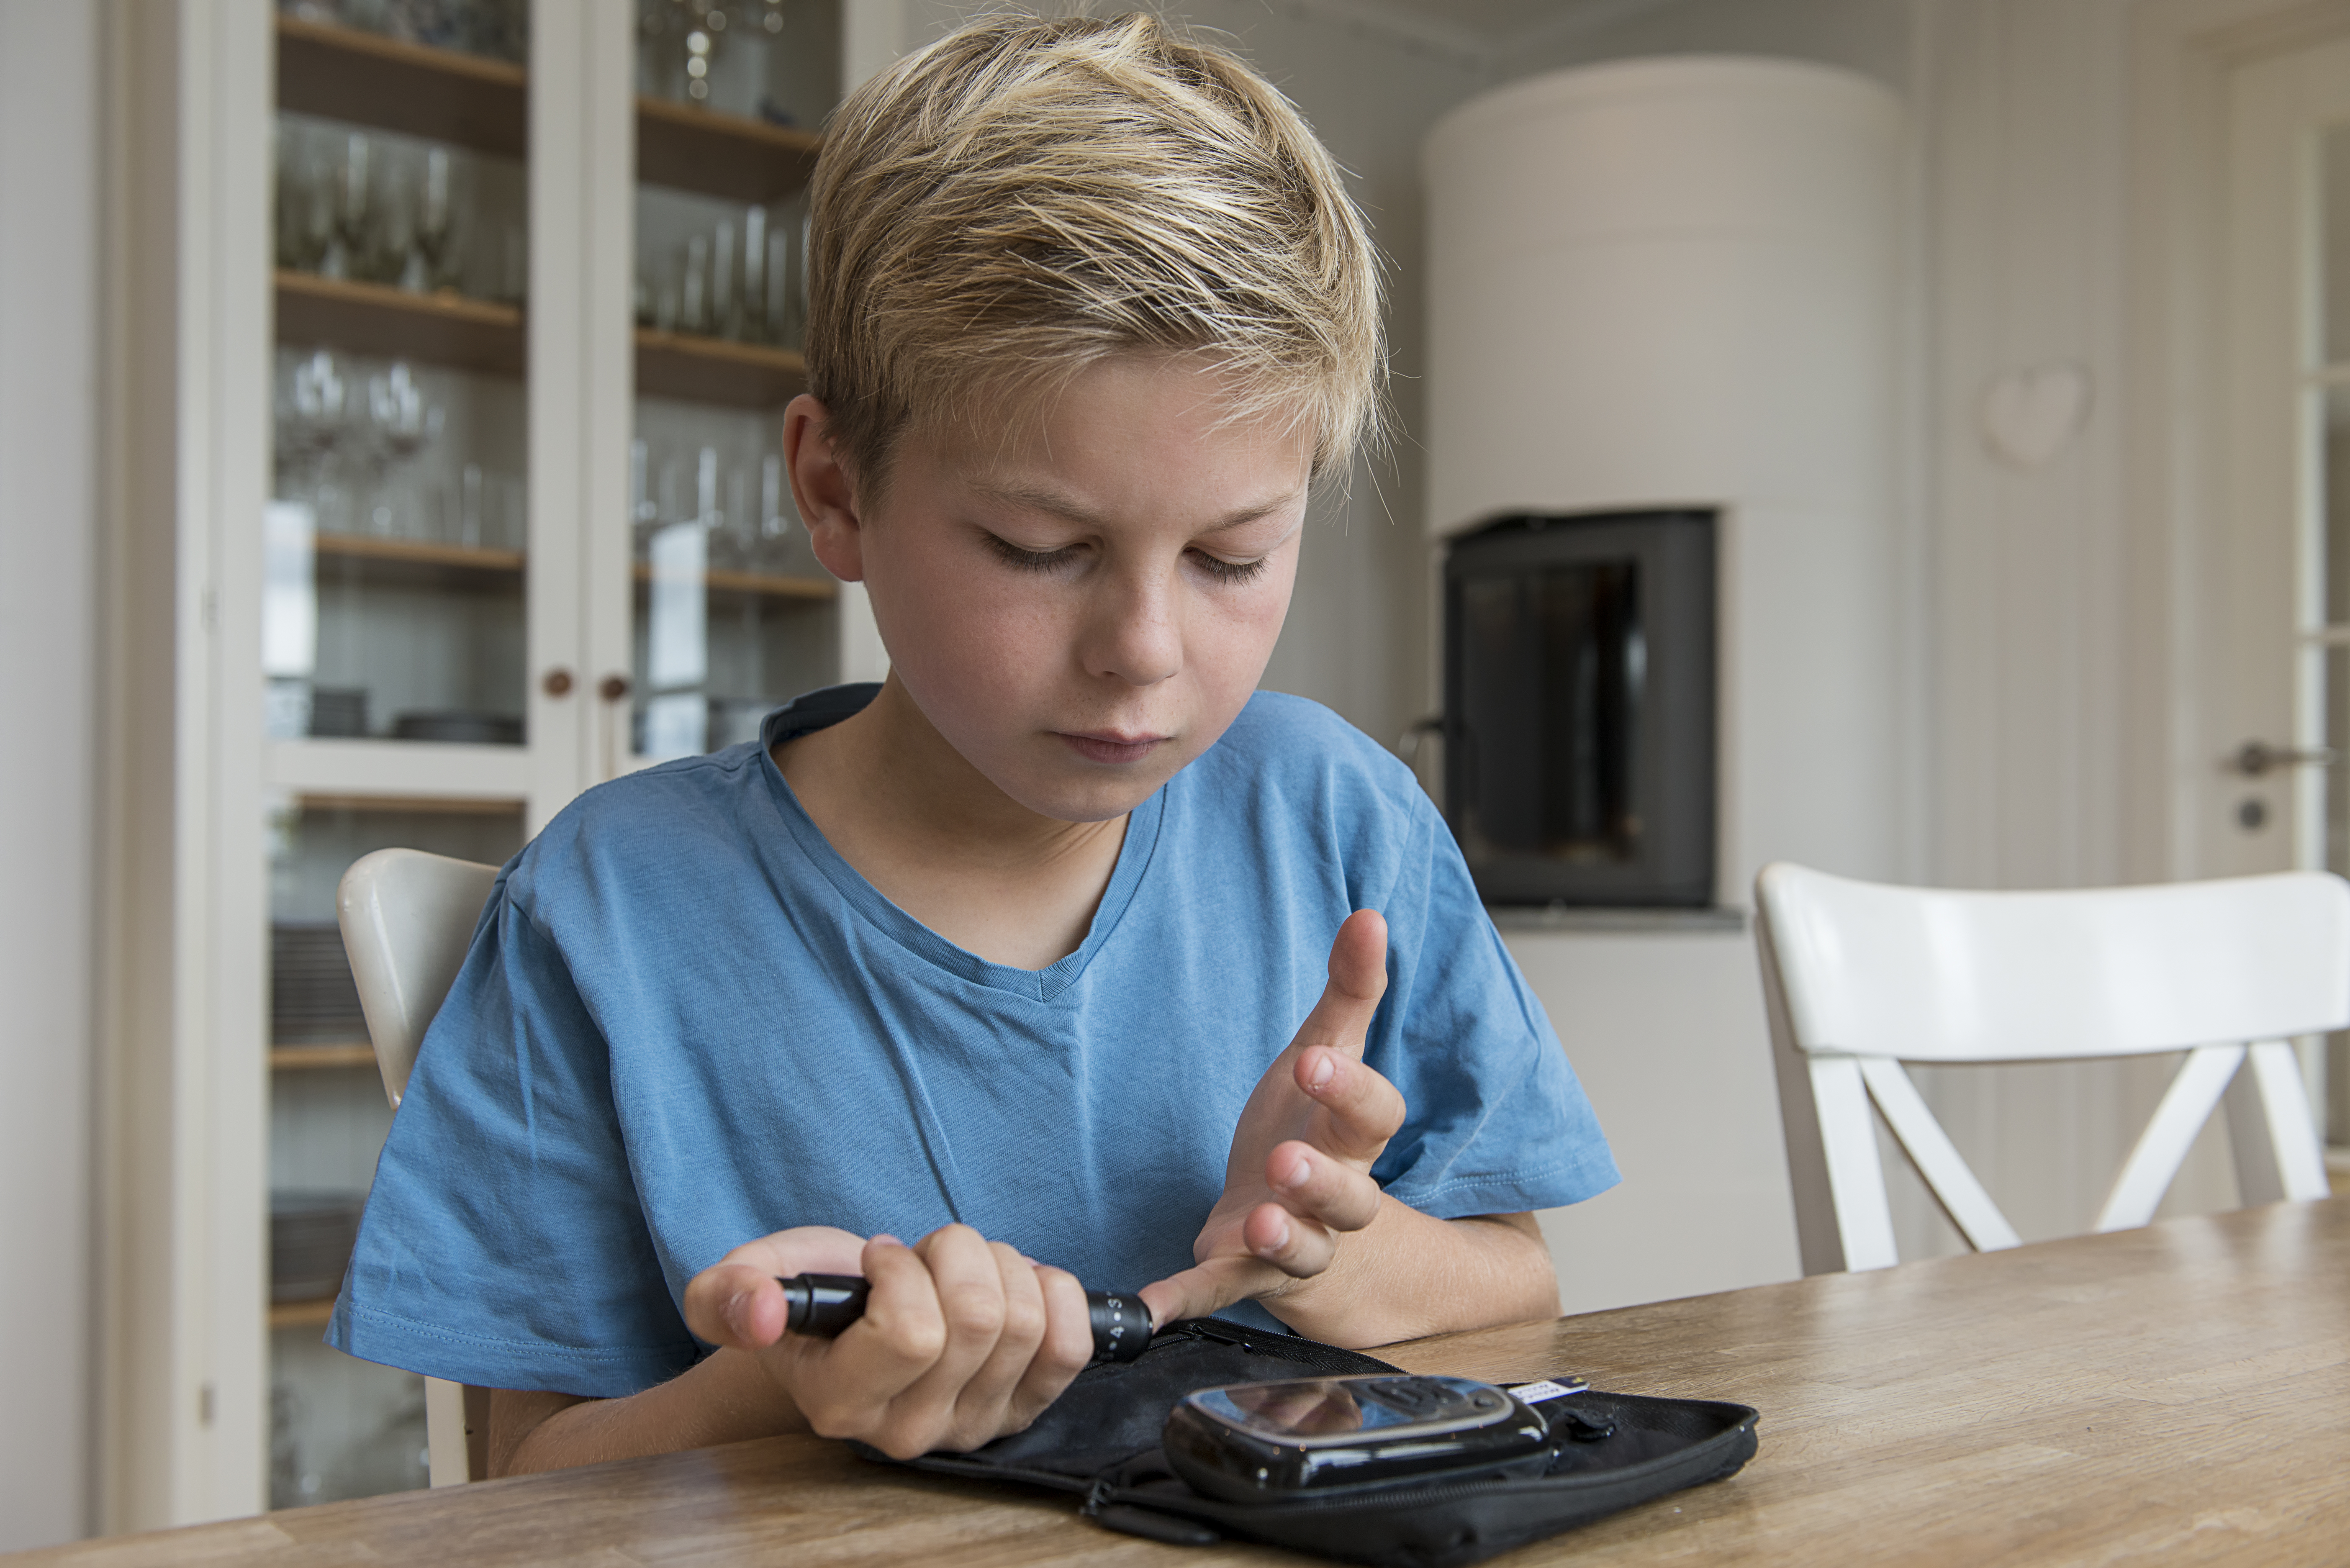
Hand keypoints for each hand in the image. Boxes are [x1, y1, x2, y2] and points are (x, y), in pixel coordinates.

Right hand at [682, 1223, 1094, 1458]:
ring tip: (958, 1273)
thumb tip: (757, 1310)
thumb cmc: (812, 1303)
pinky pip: (1073, 1342)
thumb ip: (726, 1296)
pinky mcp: (1027, 1407)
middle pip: (982, 1318)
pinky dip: (1053, 1288)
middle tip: (922, 1261)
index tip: (877, 1261)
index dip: (902, 1271)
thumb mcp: (746, 1284)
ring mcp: (977, 1424)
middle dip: (954, 1253)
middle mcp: (914, 1431)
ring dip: (997, 1264)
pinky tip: (1015, 1282)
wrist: (853, 1328)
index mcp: (843, 1405)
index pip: (913, 1333)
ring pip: (1027, 1319)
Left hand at [1141, 909, 1406, 1329]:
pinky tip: (1150, 1307)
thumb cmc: (1308, 1125)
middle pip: (1347, 1198)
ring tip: (1256, 1223)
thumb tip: (1370, 915)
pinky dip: (1185, 1300)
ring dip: (1279, 1240)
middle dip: (1320, 1181)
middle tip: (1287, 1160)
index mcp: (1351, 1137)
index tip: (1313, 1063)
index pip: (1371, 1115)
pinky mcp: (1238, 1274)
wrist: (1286, 1212)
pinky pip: (1216, 1291)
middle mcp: (1331, 1198)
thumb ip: (1350, 990)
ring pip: (1299, 1252)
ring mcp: (1288, 1243)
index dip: (1348, 1091)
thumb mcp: (1327, 1052)